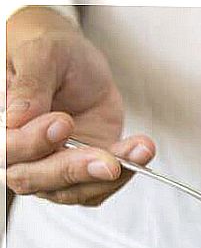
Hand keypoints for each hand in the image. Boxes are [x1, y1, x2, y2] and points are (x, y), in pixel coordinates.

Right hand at [5, 9, 154, 205]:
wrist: (78, 65)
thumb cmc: (53, 56)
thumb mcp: (43, 56)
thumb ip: (29, 86)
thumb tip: (17, 117)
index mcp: (2, 126)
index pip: (7, 150)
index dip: (33, 142)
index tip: (63, 123)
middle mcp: (22, 155)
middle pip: (35, 179)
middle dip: (72, 170)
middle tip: (106, 160)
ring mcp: (53, 168)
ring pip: (72, 191)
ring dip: (107, 176)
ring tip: (137, 152)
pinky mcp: (84, 172)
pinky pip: (100, 187)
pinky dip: (125, 172)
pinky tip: (140, 151)